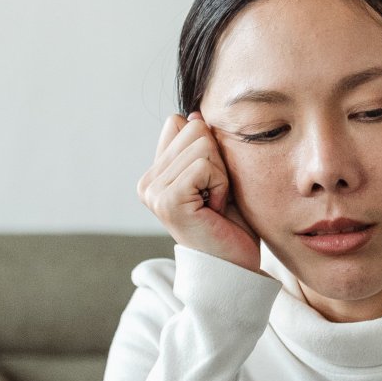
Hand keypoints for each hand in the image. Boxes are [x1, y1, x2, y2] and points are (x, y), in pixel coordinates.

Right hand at [137, 112, 260, 272]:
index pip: (180, 123)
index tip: (210, 184)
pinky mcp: (168, 200)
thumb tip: (192, 113)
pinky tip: (215, 209)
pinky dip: (220, 185)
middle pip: (194, 128)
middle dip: (217, 161)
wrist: (233, 267)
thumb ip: (201, 147)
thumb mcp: (216, 176)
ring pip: (202, 145)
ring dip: (221, 175)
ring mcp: (154, 192)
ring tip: (215, 204)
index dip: (208, 148)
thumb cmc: (230, 225)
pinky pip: (204, 165)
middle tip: (215, 196)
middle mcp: (147, 182)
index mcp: (154, 174)